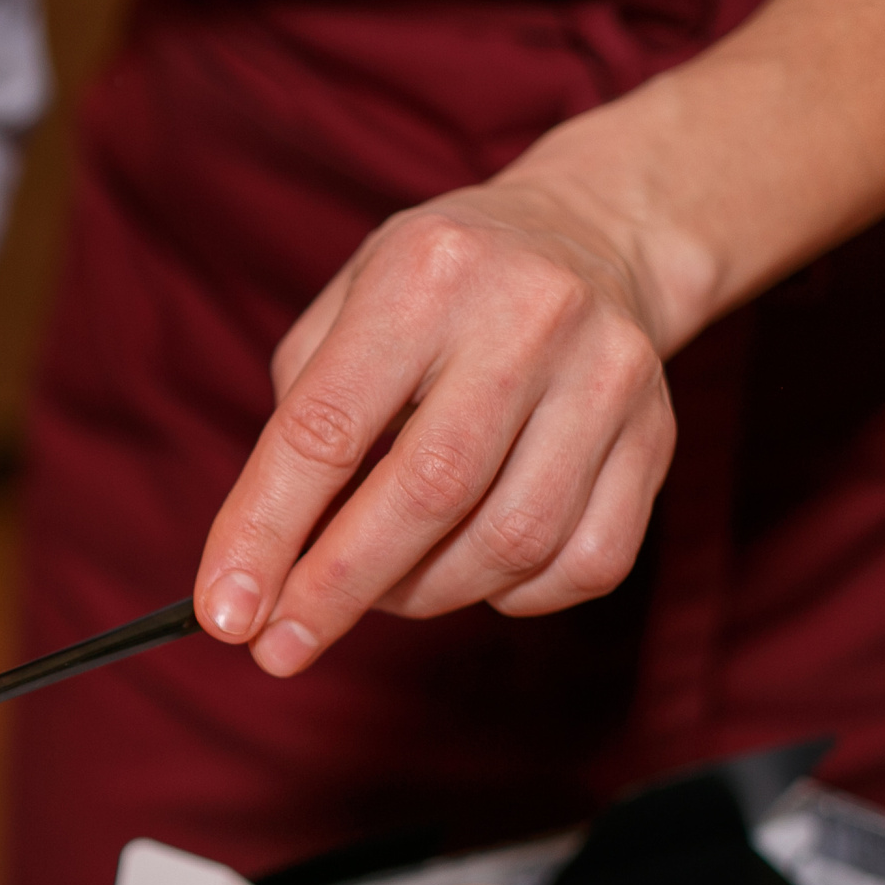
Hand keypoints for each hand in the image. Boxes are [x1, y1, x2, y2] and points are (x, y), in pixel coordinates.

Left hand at [192, 178, 675, 675]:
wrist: (597, 235)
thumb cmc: (437, 294)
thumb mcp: (347, 306)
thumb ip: (298, 426)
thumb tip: (261, 567)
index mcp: (424, 274)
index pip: (326, 428)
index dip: (265, 532)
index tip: (224, 614)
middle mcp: (529, 318)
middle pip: (426, 493)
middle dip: (337, 589)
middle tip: (280, 650)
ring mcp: (609, 378)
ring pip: (509, 543)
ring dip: (421, 595)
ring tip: (378, 591)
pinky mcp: (660, 436)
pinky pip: (585, 563)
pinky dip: (513, 596)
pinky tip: (471, 572)